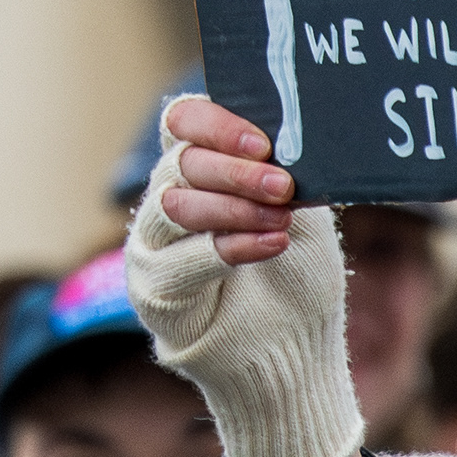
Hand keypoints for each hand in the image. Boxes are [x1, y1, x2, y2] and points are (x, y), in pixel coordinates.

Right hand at [156, 93, 302, 264]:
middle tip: (281, 186)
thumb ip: (287, 174)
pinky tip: (271, 244)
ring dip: (234, 209)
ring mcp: (156, 236)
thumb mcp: (304, 209)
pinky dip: (231, 248)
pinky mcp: (153, 281)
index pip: (185, 120)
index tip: (262, 145)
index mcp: (203, 160)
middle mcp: (171, 190)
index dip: (217, 127)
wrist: (293, 336)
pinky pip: (181, 257)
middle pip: (184, 162)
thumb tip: (295, 144)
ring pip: (176, 206)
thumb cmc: (298, 264)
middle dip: (236, 172)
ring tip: (281, 220)